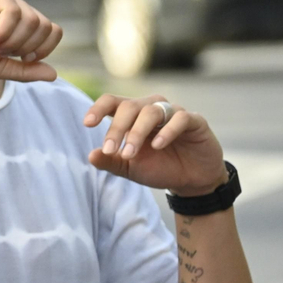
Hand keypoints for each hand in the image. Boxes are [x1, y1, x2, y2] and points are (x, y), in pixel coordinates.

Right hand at [0, 0, 62, 81]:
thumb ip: (23, 70)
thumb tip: (54, 75)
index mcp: (17, 22)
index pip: (51, 31)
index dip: (42, 49)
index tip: (19, 59)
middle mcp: (14, 6)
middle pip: (46, 26)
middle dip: (26, 47)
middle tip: (0, 53)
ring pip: (32, 21)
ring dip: (13, 42)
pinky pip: (14, 12)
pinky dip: (5, 32)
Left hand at [85, 94, 226, 196]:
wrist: (191, 180)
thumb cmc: (159, 168)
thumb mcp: (130, 168)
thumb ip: (111, 161)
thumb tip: (91, 156)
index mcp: (132, 117)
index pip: (113, 102)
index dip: (99, 108)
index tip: (87, 123)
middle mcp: (151, 109)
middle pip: (129, 106)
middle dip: (116, 128)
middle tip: (110, 149)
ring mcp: (173, 113)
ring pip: (151, 110)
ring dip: (137, 132)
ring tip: (130, 153)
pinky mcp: (195, 121)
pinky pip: (180, 118)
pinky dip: (167, 131)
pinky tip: (157, 145)